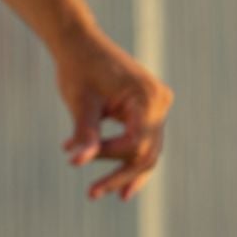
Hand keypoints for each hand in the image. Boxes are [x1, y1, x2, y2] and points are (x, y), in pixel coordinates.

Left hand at [55, 28, 172, 202]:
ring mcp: (157, 104)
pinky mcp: (149, 107)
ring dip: (122, 170)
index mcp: (148, 97)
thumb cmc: (77, 67)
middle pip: (146, 152)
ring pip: (146, 149)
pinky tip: (107, 175)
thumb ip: (85, 133)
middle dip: (119, 175)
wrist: (78, 42)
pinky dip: (122, 154)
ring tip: (99, 192)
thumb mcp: (80, 102)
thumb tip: (77, 161)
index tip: (77, 155)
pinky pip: (142, 138)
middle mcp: (159, 100)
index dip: (109, 155)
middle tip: (92, 194)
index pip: (136, 143)